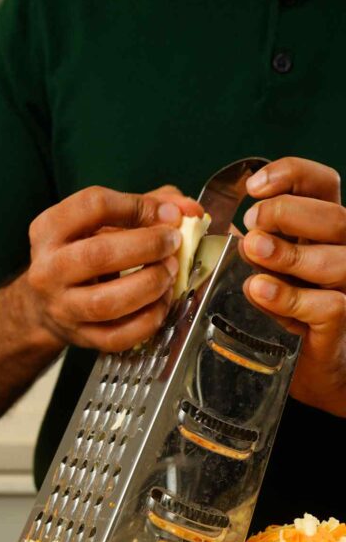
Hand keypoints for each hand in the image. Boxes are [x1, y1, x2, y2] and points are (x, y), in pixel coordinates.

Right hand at [27, 185, 201, 351]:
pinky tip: (161, 303)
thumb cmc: (83, 253)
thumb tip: (187, 209)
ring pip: (107, 302)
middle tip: (172, 243)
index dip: (137, 206)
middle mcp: (48, 269)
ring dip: (150, 285)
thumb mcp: (103, 220)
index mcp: (49, 229)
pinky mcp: (80, 337)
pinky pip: (118, 336)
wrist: (48, 303)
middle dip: (147, 246)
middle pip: (98, 255)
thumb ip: (146, 206)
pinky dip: (148, 320)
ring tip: (169, 273)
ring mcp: (62, 308)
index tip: (166, 213)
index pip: (93, 206)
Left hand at [243, 157, 345, 415]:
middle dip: (287, 212)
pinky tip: (259, 289)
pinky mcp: (343, 320)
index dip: (292, 174)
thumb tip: (210, 221)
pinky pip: (326, 304)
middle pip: (334, 216)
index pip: (323, 184)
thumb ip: (254, 239)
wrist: (311, 367)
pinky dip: (288, 296)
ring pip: (333, 258)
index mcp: (326, 228)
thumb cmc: (288, 309)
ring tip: (252, 249)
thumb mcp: (270, 266)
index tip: (254, 186)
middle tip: (251, 221)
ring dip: (287, 251)